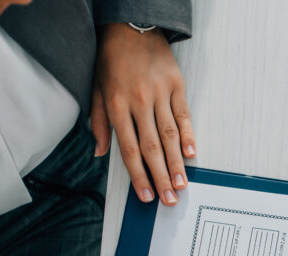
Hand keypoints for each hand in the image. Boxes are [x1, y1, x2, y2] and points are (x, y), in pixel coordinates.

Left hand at [91, 23, 195, 206]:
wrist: (131, 25)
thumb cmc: (111, 58)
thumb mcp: (96, 88)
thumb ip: (99, 122)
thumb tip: (101, 152)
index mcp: (117, 104)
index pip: (129, 148)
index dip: (138, 175)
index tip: (146, 195)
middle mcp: (138, 101)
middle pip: (152, 147)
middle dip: (160, 177)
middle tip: (169, 199)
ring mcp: (159, 93)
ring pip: (170, 135)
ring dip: (176, 163)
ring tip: (181, 184)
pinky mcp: (176, 85)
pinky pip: (184, 115)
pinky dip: (189, 135)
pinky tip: (191, 154)